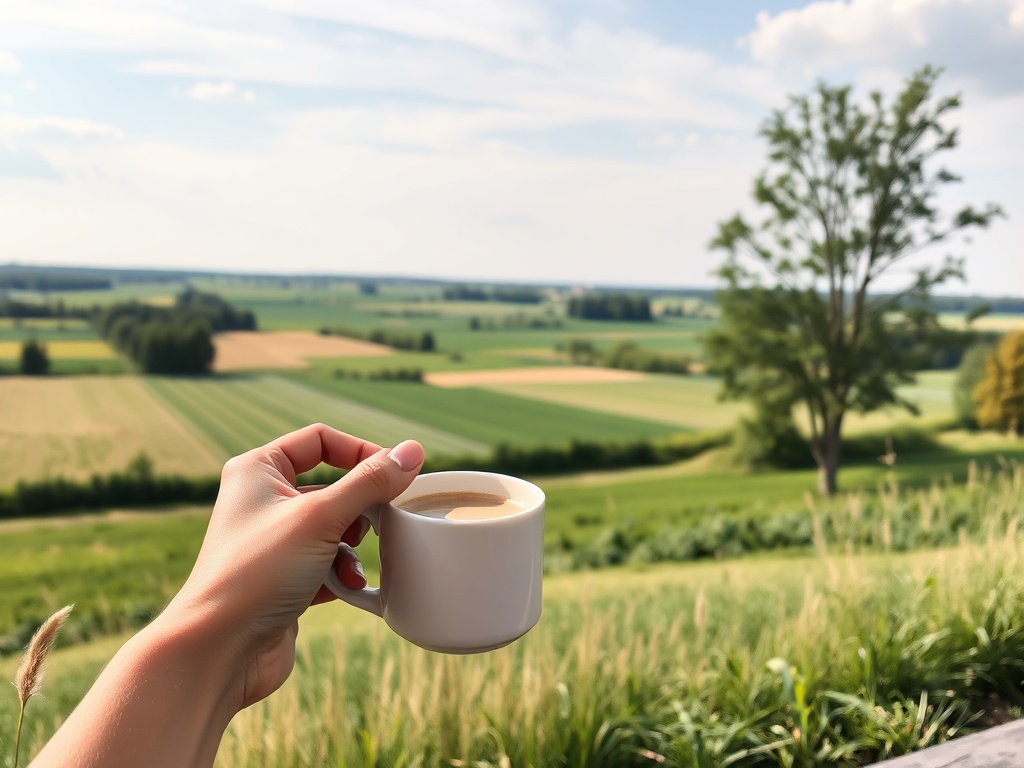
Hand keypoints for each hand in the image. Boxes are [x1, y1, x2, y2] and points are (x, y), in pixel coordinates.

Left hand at [162, 423, 424, 708]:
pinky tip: (344, 589)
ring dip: (352, 548)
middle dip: (360, 510)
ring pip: (334, 528)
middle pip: (333, 487)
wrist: (219, 651)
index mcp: (258, 470)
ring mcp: (273, 541)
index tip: (394, 474)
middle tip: (381, 524)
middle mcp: (262, 501)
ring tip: (350, 567)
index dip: (361, 452)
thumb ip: (370, 482)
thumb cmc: (257, 574)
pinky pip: (327, 562)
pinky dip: (340, 574)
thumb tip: (412, 450)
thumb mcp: (321, 518)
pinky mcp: (283, 577)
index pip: (321, 441)